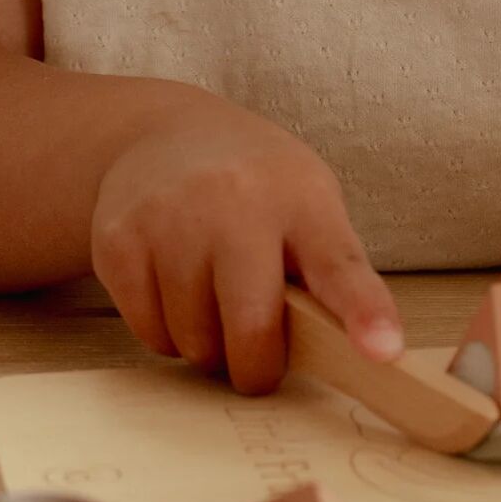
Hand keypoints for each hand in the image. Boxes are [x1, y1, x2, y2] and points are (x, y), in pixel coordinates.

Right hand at [90, 97, 403, 394]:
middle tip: (257, 360)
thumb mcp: (309, 204)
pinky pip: (149, 333)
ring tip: (211, 302)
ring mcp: (169, 218)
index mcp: (301, 199)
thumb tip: (356, 355)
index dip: (363, 313)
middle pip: (251, 327)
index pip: (339, 265)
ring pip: (193, 341)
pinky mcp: (118, 240)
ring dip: (207, 346)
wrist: (164, 134)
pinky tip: (174, 290)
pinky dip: (166, 333)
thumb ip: (330, 273)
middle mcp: (234, 200)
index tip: (382, 352)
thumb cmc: (256, 187)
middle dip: (256, 367)